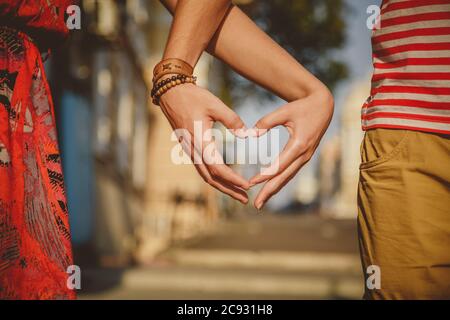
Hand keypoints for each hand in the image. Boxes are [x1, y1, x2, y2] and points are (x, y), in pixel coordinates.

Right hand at [159, 83, 250, 203]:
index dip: (233, 179)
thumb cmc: (193, 97)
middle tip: (245, 199)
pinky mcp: (189, 148)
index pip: (218, 168)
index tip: (247, 185)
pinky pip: (202, 168)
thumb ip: (232, 120)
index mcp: (200, 141)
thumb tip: (246, 135)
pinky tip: (224, 179)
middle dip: (229, 190)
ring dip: (222, 186)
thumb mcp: (215, 104)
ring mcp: (189, 151)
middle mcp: (193, 150)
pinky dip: (214, 178)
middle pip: (211, 178)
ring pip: (206, 175)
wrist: (171, 93)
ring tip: (238, 193)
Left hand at [249, 87, 333, 209]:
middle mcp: (304, 155)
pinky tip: (270, 188)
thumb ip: (266, 122)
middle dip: (269, 192)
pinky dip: (280, 181)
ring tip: (261, 201)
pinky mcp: (304, 156)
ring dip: (274, 190)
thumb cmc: (302, 106)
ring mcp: (306, 157)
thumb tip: (250, 134)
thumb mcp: (284, 111)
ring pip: (288, 177)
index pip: (279, 165)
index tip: (251, 183)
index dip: (264, 175)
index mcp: (299, 145)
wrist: (323, 105)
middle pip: (284, 177)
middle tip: (256, 205)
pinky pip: (291, 172)